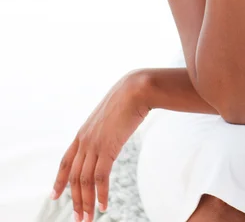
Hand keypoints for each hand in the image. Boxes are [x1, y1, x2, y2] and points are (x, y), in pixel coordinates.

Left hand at [50, 71, 149, 221]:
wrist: (135, 89)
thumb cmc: (127, 97)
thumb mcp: (110, 114)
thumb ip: (105, 127)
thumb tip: (111, 131)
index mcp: (83, 132)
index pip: (66, 161)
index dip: (60, 180)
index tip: (55, 195)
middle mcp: (85, 140)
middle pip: (75, 177)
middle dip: (75, 200)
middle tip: (79, 218)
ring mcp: (95, 144)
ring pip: (85, 181)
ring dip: (86, 202)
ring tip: (88, 218)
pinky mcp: (108, 148)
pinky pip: (100, 177)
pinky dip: (101, 194)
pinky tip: (103, 206)